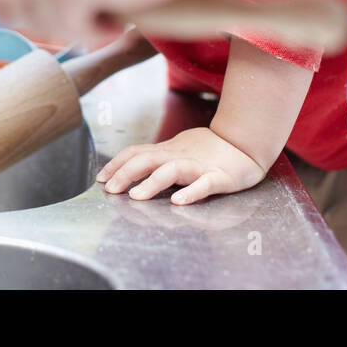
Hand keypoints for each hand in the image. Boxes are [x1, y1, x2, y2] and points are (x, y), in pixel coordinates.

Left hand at [96, 127, 268, 204]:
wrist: (246, 144)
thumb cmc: (210, 150)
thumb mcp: (178, 149)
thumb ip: (158, 158)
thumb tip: (130, 167)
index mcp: (169, 151)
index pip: (137, 152)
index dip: (117, 163)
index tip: (100, 178)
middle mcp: (180, 156)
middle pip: (147, 160)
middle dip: (125, 173)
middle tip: (109, 189)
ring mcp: (199, 167)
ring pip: (172, 171)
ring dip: (152, 183)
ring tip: (136, 196)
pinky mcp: (220, 178)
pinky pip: (204, 185)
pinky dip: (191, 192)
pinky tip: (179, 202)